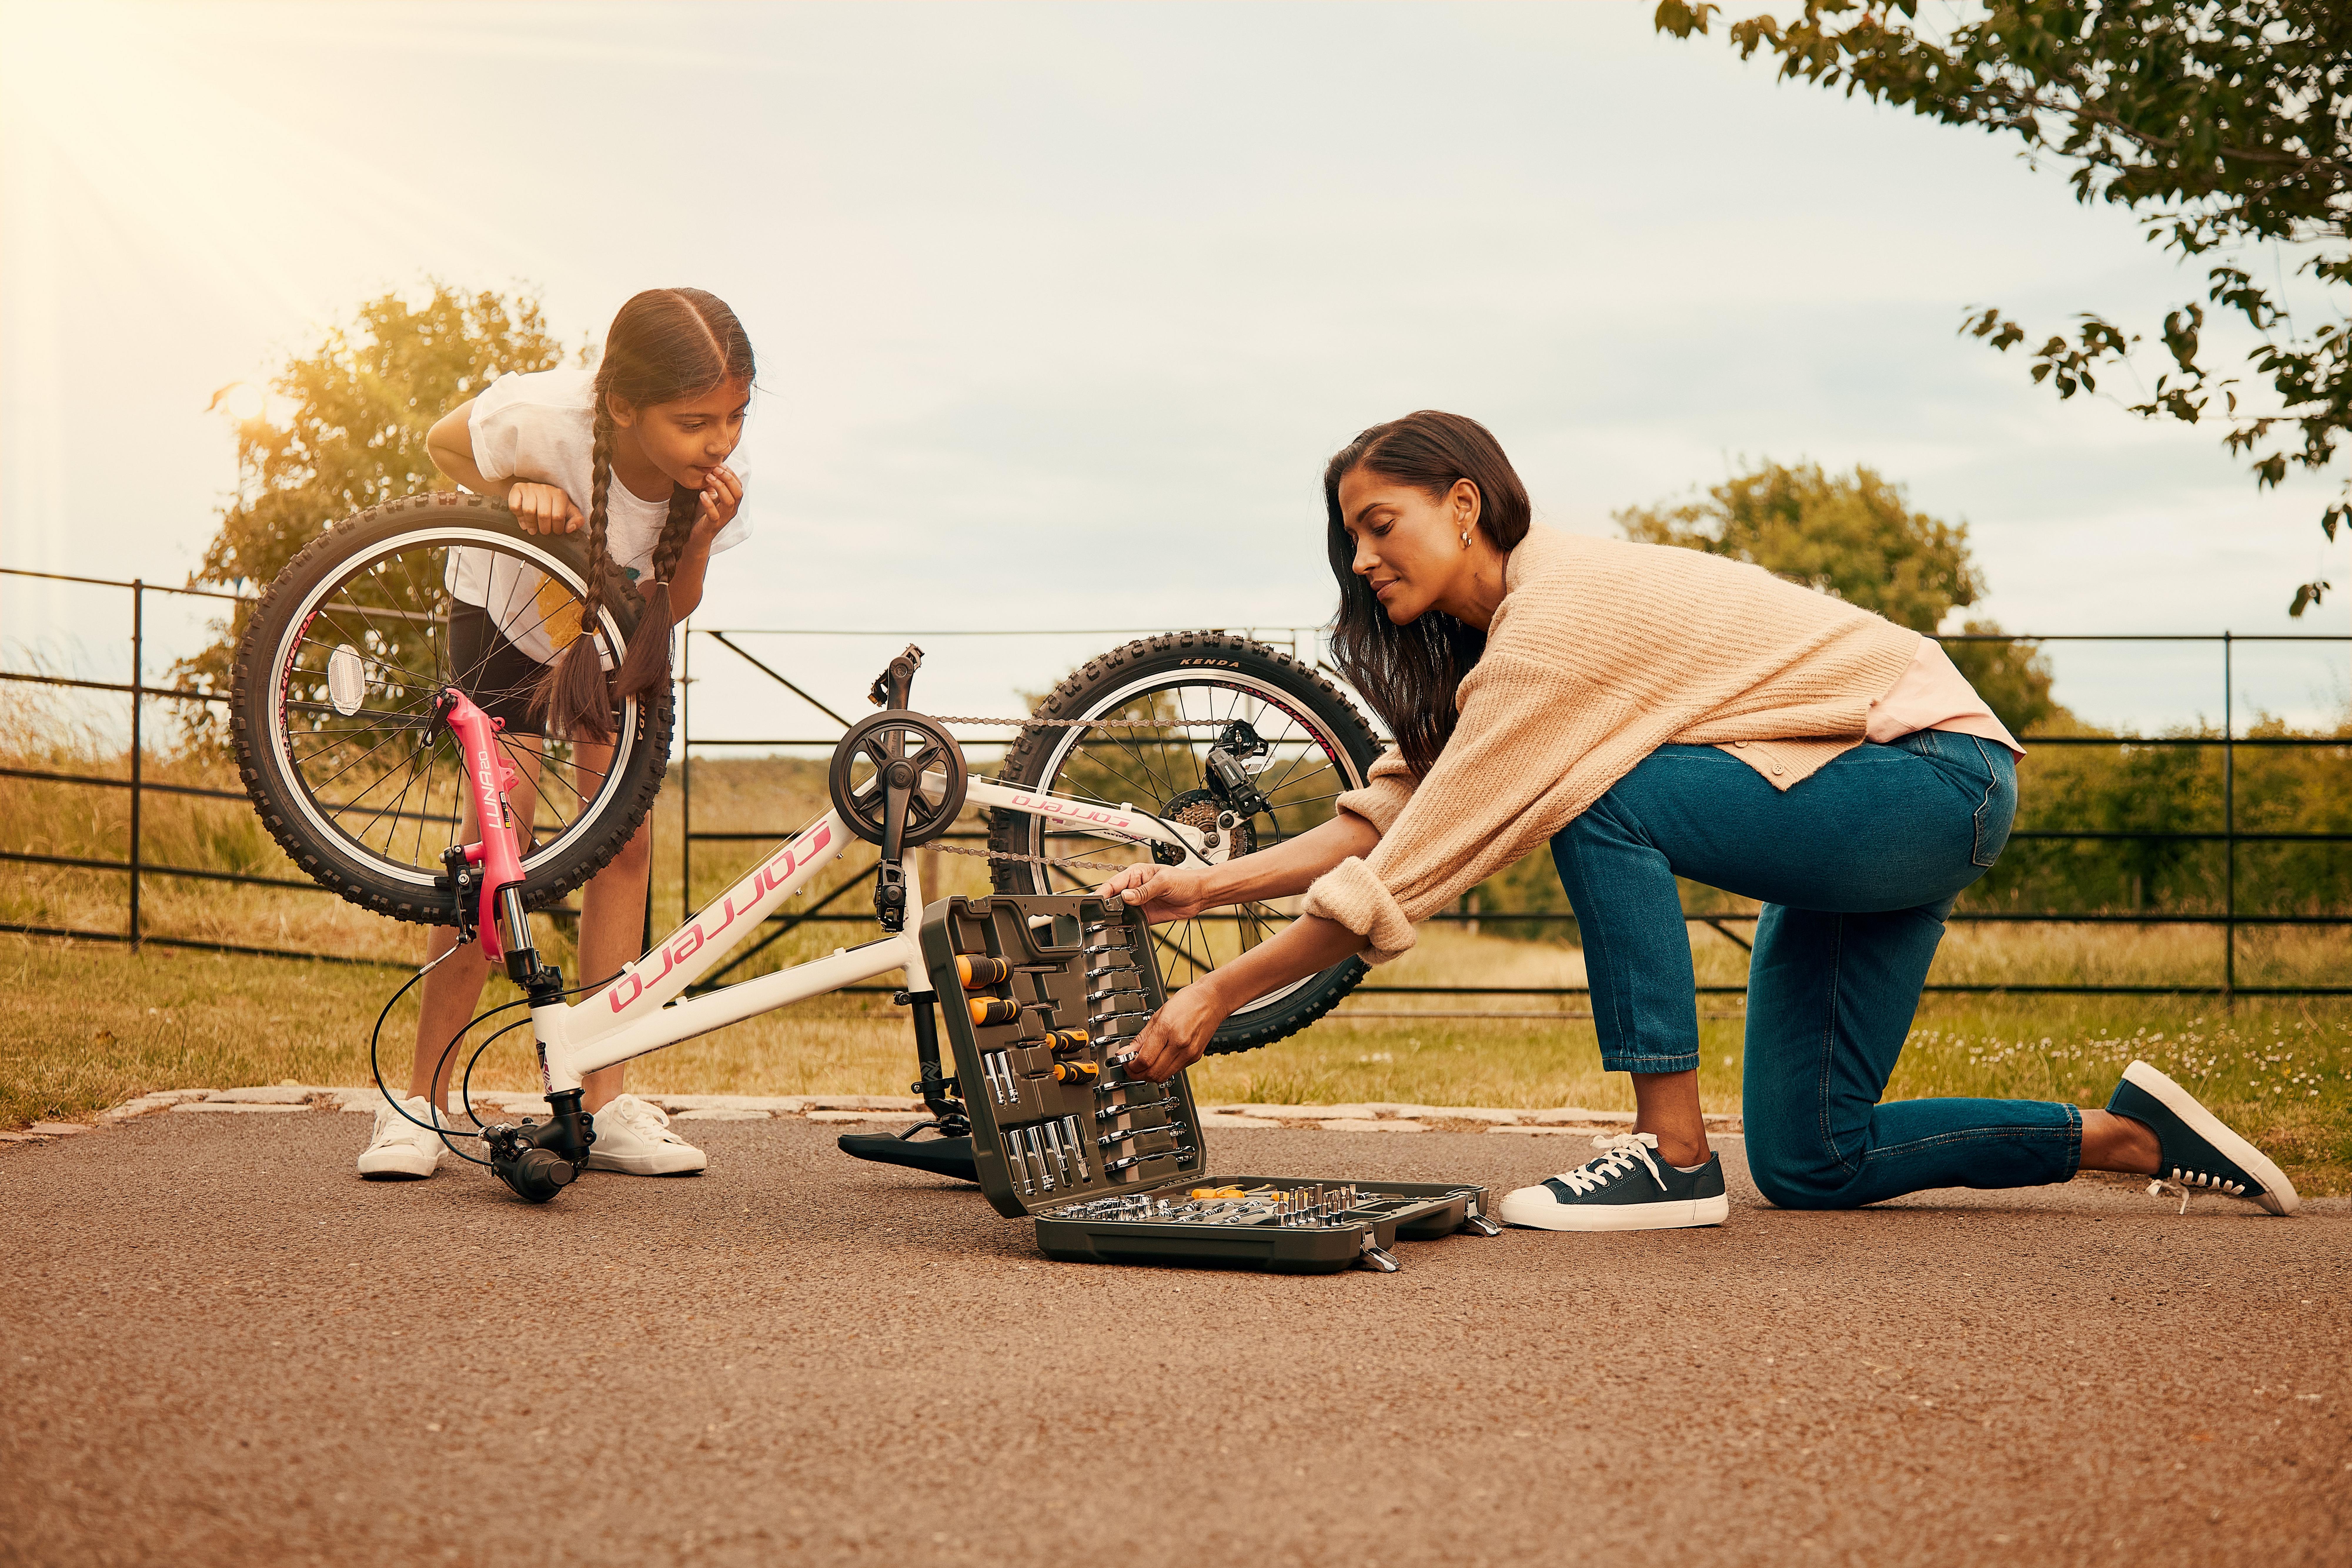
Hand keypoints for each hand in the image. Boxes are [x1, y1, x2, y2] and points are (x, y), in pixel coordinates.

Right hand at [507, 481, 582, 535]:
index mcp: (559, 495)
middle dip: (544, 528)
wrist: (536, 491)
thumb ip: (576, 520)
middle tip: (544, 531)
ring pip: (529, 511)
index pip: (558, 516)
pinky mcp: (518, 489)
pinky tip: (524, 519)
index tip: (555, 531)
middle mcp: (545, 489)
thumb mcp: (568, 511)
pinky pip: (515, 506)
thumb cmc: (553, 504)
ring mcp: (531, 488)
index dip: (556, 528)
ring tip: (533, 528)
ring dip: (531, 524)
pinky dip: (518, 516)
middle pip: (543, 515)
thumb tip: (570, 528)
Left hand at [693, 464, 742, 544]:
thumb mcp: (710, 496)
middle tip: (715, 469)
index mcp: (731, 502)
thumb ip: (712, 485)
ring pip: (729, 501)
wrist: (696, 536)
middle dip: (728, 478)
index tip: (720, 464)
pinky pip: (714, 514)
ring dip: (720, 487)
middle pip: (738, 492)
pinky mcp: (712, 525)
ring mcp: (723, 518)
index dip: (731, 474)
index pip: (738, 486)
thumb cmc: (703, 514)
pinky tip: (702, 494)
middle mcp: (730, 510)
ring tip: (708, 477)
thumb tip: (709, 466)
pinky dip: (708, 503)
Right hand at [1098, 863, 1213, 923]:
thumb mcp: (1163, 882)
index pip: (1113, 883)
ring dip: (1116, 916)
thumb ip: (1144, 891)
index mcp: (1135, 874)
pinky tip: (1124, 927)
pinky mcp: (1145, 915)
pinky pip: (1132, 921)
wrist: (1200, 894)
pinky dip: (1127, 924)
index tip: (1095, 901)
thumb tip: (1125, 896)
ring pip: (1120, 911)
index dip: (1103, 892)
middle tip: (1102, 915)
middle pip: (1113, 898)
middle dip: (1107, 906)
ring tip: (1111, 922)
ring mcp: (1139, 902)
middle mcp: (1134, 888)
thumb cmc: (1184, 880)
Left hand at [1115, 979, 1228, 1082]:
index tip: (1125, 1061)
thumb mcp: (1157, 1015)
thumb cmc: (1186, 1002)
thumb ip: (1141, 1038)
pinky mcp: (1195, 1057)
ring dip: (1149, 1074)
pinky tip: (1159, 1060)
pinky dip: (1163, 1069)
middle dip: (1137, 1073)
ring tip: (1144, 1064)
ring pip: (1163, 1076)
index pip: (1144, 1060)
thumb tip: (1126, 1052)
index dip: (1130, 1065)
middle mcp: (1180, 1044)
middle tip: (1131, 1066)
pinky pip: (1174, 1071)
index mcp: (1167, 1030)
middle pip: (1152, 1073)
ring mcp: (1189, 1053)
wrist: (1212, 1000)